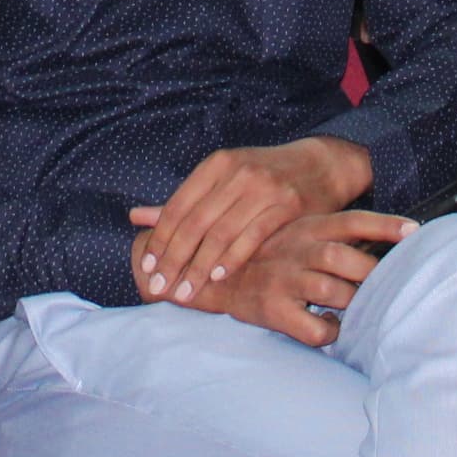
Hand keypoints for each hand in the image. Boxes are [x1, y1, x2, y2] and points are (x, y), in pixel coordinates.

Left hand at [127, 137, 369, 306]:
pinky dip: (233, 257)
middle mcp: (236, 173)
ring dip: (199, 266)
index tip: (147, 266)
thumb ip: (182, 202)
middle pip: (195, 222)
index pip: (178, 206)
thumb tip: (135, 217)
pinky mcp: (287, 204)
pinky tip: (219, 276)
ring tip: (185, 291)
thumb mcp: (222, 180)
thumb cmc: (265, 176)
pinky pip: (253, 235)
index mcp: (216, 165)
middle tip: (160, 286)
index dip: (160, 238)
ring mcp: (262, 187)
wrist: (321, 165)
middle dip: (174, 258)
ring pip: (221, 232)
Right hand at [210, 208, 417, 347]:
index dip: (385, 225)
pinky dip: (330, 332)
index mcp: (308, 227)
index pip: (353, 221)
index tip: (415, 230)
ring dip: (352, 303)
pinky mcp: (273, 309)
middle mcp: (297, 249)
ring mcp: (284, 279)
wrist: (213, 276)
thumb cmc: (271, 256)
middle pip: (345, 258)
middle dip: (372, 275)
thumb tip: (386, 240)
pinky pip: (315, 328)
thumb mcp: (299, 233)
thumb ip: (335, 235)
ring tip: (356, 309)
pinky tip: (328, 327)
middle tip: (387, 286)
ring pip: (334, 293)